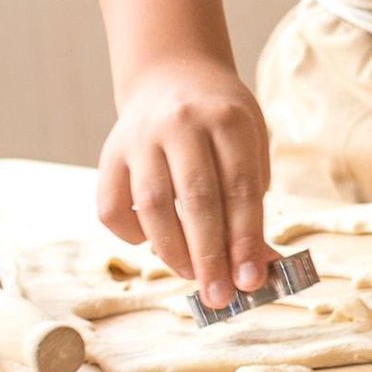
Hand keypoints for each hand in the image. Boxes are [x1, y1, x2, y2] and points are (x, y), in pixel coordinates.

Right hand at [99, 58, 272, 312]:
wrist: (172, 75)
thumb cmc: (221, 123)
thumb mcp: (249, 146)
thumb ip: (252, 202)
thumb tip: (262, 265)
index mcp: (227, 119)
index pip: (239, 188)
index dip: (246, 239)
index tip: (252, 280)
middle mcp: (181, 124)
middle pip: (196, 200)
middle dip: (210, 256)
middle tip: (220, 296)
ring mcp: (140, 137)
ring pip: (152, 205)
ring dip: (172, 251)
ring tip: (191, 277)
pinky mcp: (110, 153)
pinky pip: (112, 206)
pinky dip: (131, 234)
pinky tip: (151, 242)